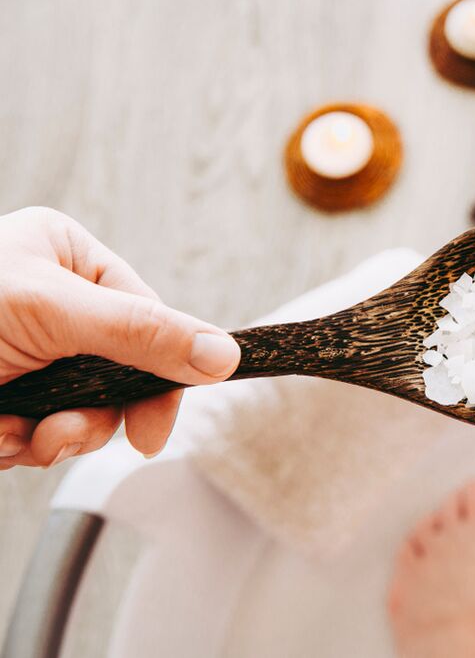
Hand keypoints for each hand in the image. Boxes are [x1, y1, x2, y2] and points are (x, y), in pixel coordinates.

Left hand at [0, 207, 240, 468]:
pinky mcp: (7, 396)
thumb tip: (223, 353)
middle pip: (120, 370)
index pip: (148, 317)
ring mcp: (31, 352)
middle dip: (93, 413)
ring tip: (17, 433)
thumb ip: (141, 333)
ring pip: (85, 409)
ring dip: (56, 436)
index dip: (159, 374)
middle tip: (65, 432)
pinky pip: (42, 432)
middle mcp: (53, 303)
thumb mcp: (49, 311)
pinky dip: (20, 446)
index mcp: (67, 257)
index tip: (154, 427)